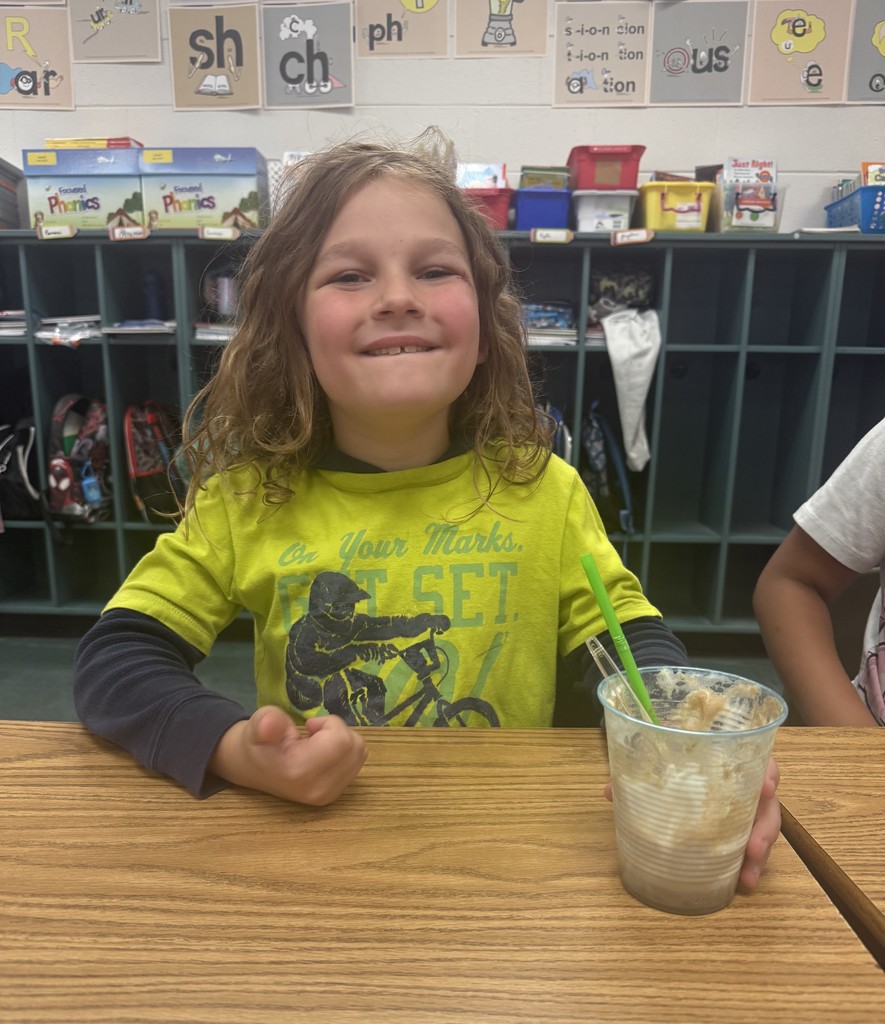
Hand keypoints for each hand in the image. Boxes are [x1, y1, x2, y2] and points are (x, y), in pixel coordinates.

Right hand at [210, 705, 367, 805]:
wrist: (252, 768)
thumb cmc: (257, 741)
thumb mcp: (258, 724)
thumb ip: (267, 722)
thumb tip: (269, 725)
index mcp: (300, 772)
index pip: (341, 740)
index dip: (329, 724)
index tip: (309, 726)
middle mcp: (318, 789)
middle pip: (355, 746)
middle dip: (338, 731)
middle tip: (312, 734)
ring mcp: (328, 796)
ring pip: (360, 753)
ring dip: (343, 740)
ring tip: (316, 743)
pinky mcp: (334, 796)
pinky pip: (356, 763)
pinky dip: (345, 752)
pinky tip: (322, 754)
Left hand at [603, 755, 781, 891]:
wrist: (678, 756)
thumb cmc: (675, 752)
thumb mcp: (660, 757)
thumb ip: (639, 770)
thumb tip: (610, 791)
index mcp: (730, 755)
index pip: (759, 758)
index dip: (767, 771)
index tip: (766, 787)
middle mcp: (745, 780)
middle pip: (767, 802)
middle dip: (764, 827)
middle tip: (754, 848)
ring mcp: (747, 805)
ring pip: (764, 828)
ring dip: (759, 853)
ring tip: (748, 877)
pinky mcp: (742, 826)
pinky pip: (753, 844)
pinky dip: (748, 864)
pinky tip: (742, 883)